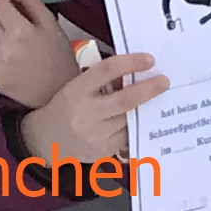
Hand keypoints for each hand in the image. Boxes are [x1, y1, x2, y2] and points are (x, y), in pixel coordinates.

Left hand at [0, 0, 80, 112]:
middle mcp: (4, 48)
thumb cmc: (58, 55)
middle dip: (1, 19)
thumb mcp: (50, 22)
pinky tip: (15, 62)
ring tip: (17, 47)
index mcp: (19, 31)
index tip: (20, 15)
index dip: (8, 6)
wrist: (60, 95)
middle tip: (18, 30)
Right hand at [18, 50, 164, 164]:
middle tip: (164, 81)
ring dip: (145, 110)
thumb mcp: (76, 88)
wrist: (45, 139)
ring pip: (129, 120)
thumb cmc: (65, 107)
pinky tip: (141, 120)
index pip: (106, 71)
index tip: (149, 59)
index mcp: (77, 90)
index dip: (129, 63)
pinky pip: (126, 137)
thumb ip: (100, 82)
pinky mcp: (103, 151)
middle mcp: (86, 112)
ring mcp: (95, 134)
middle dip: (148, 90)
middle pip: (124, 100)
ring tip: (157, 99)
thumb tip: (133, 74)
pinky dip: (135, 127)